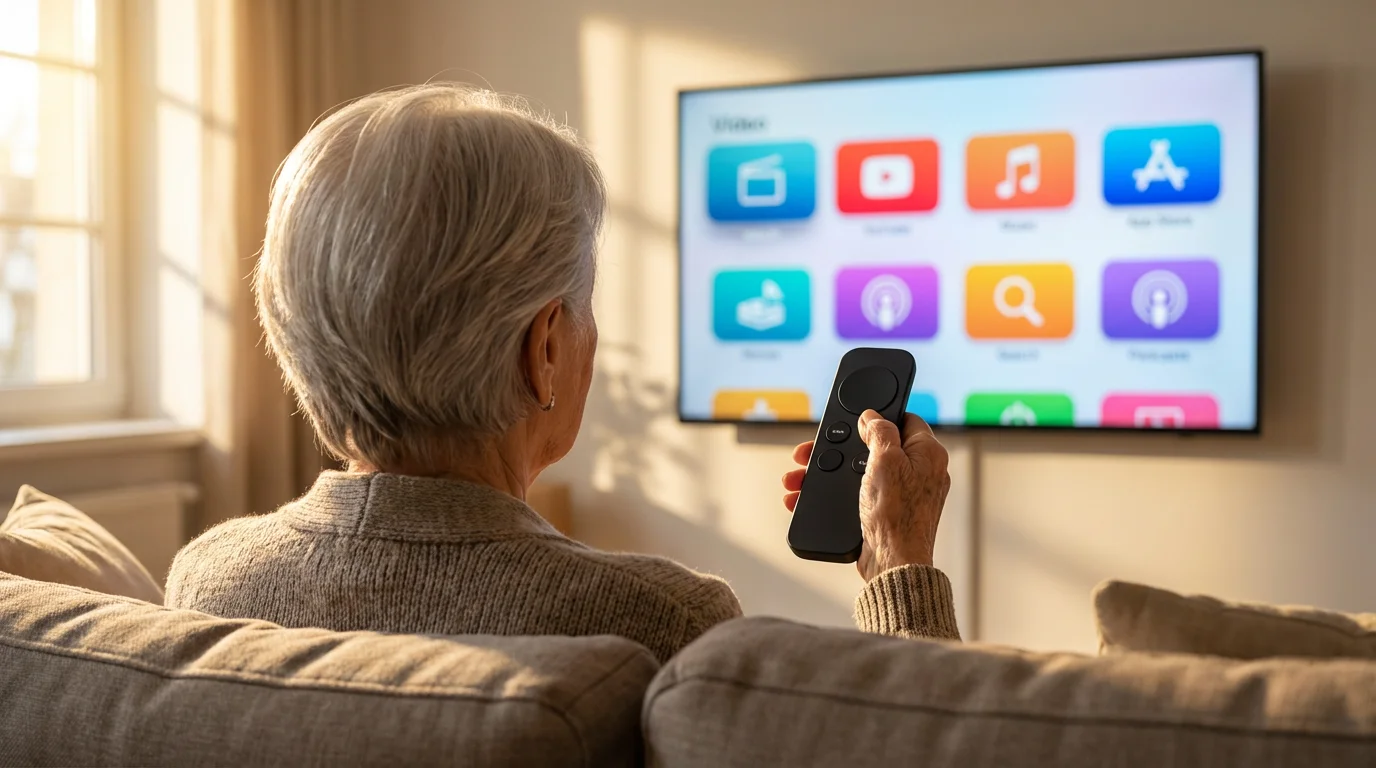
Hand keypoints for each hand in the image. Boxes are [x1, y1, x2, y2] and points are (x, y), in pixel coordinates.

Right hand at [782, 410, 949, 581]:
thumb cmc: (896, 514)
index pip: (906, 420)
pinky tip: (811, 496)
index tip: (856, 421)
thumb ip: (880, 431)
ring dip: (830, 473)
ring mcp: (903, 494)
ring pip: (861, 472)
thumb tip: (872, 417)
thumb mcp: (886, 459)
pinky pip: (858, 495)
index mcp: (928, 454)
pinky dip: (836, 494)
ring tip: (801, 477)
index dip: (879, 418)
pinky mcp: (887, 513)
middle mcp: (920, 473)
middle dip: (841, 449)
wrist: (892, 563)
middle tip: (815, 451)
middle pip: (876, 447)